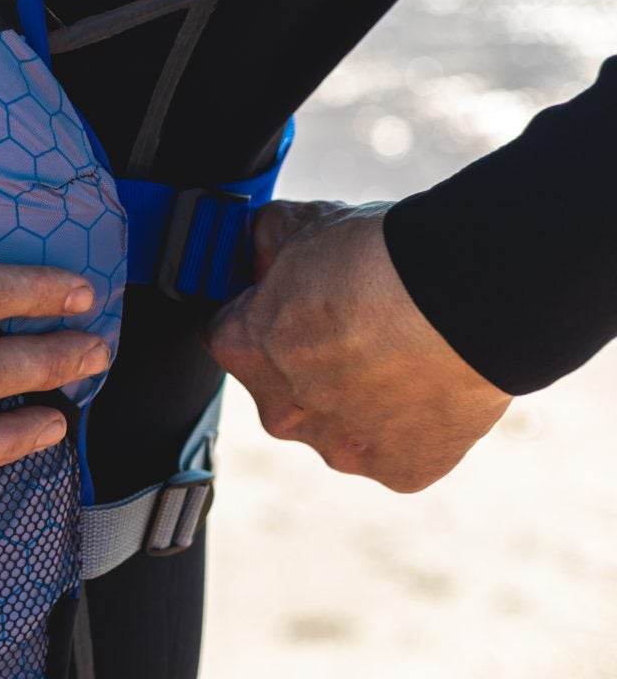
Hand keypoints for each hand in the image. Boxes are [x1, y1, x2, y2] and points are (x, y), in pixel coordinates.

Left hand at [206, 199, 510, 491]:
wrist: (465, 300)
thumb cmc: (379, 261)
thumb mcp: (302, 225)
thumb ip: (265, 241)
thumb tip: (260, 247)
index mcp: (241, 349)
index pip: (231, 335)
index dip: (265, 315)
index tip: (296, 303)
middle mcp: (279, 411)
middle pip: (284, 389)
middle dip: (311, 363)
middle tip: (360, 328)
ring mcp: (338, 447)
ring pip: (339, 424)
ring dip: (360, 399)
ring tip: (404, 354)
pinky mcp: (398, 470)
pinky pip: (396, 449)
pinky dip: (410, 425)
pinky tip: (430, 386)